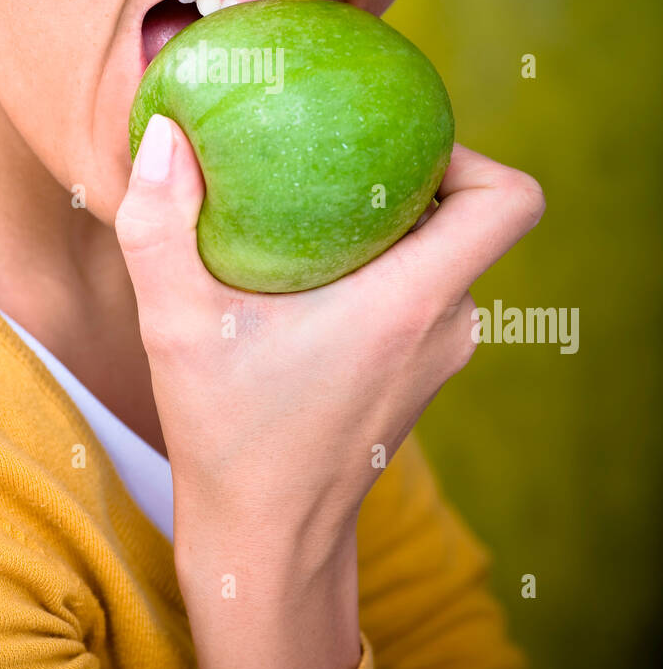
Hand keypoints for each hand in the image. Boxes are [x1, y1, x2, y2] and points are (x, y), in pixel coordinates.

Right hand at [115, 116, 544, 550]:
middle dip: (412, 175)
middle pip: (473, 215)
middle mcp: (448, 324)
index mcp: (411, 302)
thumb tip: (163, 129)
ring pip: (446, 253)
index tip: (396, 141)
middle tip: (332, 157)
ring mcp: (445, 352)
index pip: (510, 201)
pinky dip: (386, 266)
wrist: (268, 539)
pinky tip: (314, 271)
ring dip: (392, 224)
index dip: (472, 151)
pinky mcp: (426, 371)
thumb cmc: (228, 435)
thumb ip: (158, 222)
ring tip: (315, 210)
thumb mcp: (175, 325)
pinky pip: (428, 290)